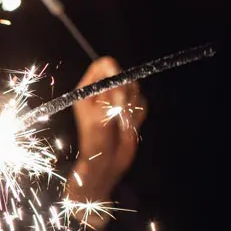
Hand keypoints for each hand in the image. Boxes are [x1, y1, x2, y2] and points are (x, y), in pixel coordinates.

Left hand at [68, 57, 146, 227]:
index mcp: (88, 90)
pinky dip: (138, 115)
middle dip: (124, 93)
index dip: (112, 71)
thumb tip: (118, 80)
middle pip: (122, 75)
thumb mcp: (98, 119)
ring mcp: (117, 101)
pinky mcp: (129, 111)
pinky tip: (128, 127)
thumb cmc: (95, 142)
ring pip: (135, 90)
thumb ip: (109, 99)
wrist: (106, 164)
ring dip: (131, 107)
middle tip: (117, 111)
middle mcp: (102, 93)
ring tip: (120, 123)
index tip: (117, 86)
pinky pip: (142, 104)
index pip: (102, 66)